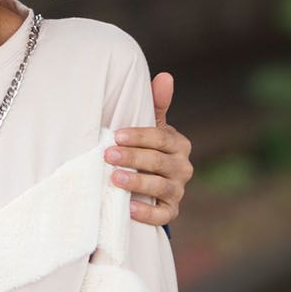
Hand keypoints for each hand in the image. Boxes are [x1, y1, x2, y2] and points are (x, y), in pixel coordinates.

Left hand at [106, 72, 193, 227]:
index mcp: (179, 144)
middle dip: (133, 158)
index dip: (140, 137)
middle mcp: (182, 167)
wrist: (152, 183)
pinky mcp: (170, 211)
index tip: (116, 135)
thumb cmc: (148, 148)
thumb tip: (165, 76)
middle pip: (159, 162)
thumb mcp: (153, 126)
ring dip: (137, 182)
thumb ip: (156, 104)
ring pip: (160, 187)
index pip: (161, 138)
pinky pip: (161, 214)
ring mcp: (177, 191)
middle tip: (108, 155)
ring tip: (114, 178)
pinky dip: (146, 212)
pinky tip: (128, 207)